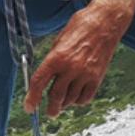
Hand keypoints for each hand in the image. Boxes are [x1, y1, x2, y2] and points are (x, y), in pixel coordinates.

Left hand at [26, 0, 129, 116]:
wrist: (105, 23)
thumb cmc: (81, 27)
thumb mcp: (59, 41)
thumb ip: (52, 61)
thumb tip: (45, 79)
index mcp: (57, 57)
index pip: (39, 82)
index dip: (32, 98)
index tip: (29, 107)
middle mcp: (70, 67)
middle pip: (56, 96)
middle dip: (50, 108)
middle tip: (49, 112)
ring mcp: (85, 74)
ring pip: (71, 99)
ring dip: (64, 104)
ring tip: (62, 103)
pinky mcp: (97, 77)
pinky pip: (86, 97)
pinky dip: (79, 101)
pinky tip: (76, 97)